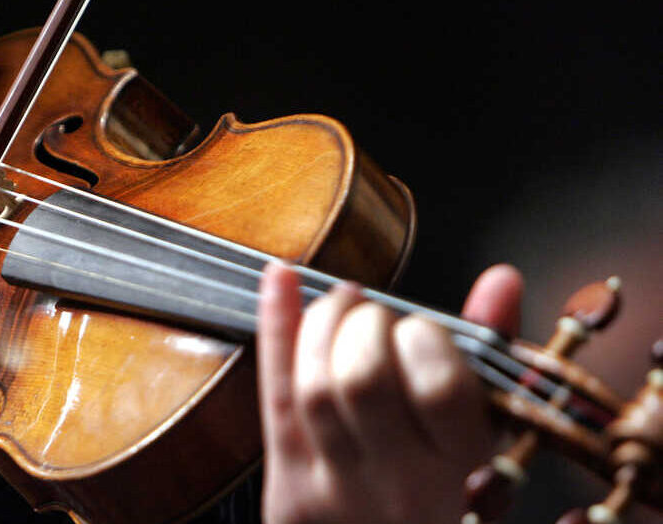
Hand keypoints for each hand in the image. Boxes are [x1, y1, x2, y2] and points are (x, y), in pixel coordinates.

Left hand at [255, 263, 522, 523]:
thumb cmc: (440, 498)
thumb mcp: (486, 437)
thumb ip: (492, 355)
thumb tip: (501, 278)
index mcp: (461, 469)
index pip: (440, 387)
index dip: (423, 337)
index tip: (419, 329)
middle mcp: (400, 484)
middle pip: (363, 379)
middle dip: (365, 324)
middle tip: (374, 318)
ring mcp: (337, 487)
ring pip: (314, 387)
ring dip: (323, 323)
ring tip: (341, 308)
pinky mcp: (289, 485)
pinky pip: (274, 396)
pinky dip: (275, 326)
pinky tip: (279, 279)